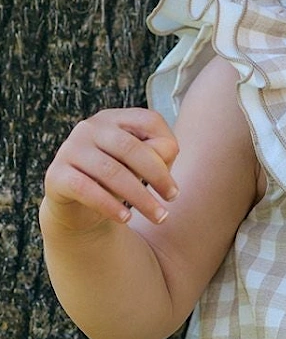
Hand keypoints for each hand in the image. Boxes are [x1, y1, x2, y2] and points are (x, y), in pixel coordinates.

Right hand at [42, 108, 179, 231]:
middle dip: (157, 176)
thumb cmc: (119, 183)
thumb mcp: (142, 168)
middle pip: (130, 147)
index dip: (168, 146)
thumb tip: (167, 151)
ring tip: (158, 217)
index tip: (176, 177)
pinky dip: (109, 205)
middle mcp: (88, 128)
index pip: (148, 120)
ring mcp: (69, 149)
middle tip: (172, 199)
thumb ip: (158, 155)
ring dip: (141, 197)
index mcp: (114, 119)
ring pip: (111, 171)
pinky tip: (126, 219)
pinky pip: (85, 188)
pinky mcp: (56, 175)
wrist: (80, 209)